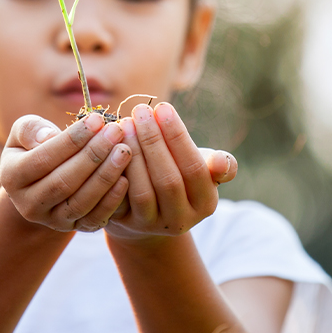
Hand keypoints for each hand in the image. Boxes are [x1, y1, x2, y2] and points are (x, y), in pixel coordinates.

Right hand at [0, 112, 132, 231]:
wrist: (42, 181)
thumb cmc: (35, 146)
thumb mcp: (25, 133)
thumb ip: (31, 129)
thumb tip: (49, 136)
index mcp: (11, 177)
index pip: (44, 158)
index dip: (72, 139)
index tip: (97, 119)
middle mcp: (28, 204)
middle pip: (64, 182)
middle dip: (93, 155)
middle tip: (116, 132)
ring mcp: (52, 221)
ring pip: (81, 202)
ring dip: (106, 176)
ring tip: (124, 150)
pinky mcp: (74, 228)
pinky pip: (95, 218)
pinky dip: (112, 200)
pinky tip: (126, 178)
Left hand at [105, 103, 237, 240]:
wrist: (149, 209)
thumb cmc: (180, 175)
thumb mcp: (203, 169)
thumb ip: (218, 163)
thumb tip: (220, 161)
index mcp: (206, 203)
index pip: (194, 168)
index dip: (177, 136)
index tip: (162, 107)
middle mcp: (181, 220)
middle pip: (168, 180)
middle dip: (152, 141)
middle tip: (140, 111)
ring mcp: (152, 225)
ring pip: (142, 191)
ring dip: (133, 154)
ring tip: (124, 124)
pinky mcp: (126, 225)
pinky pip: (118, 198)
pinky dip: (115, 170)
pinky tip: (111, 145)